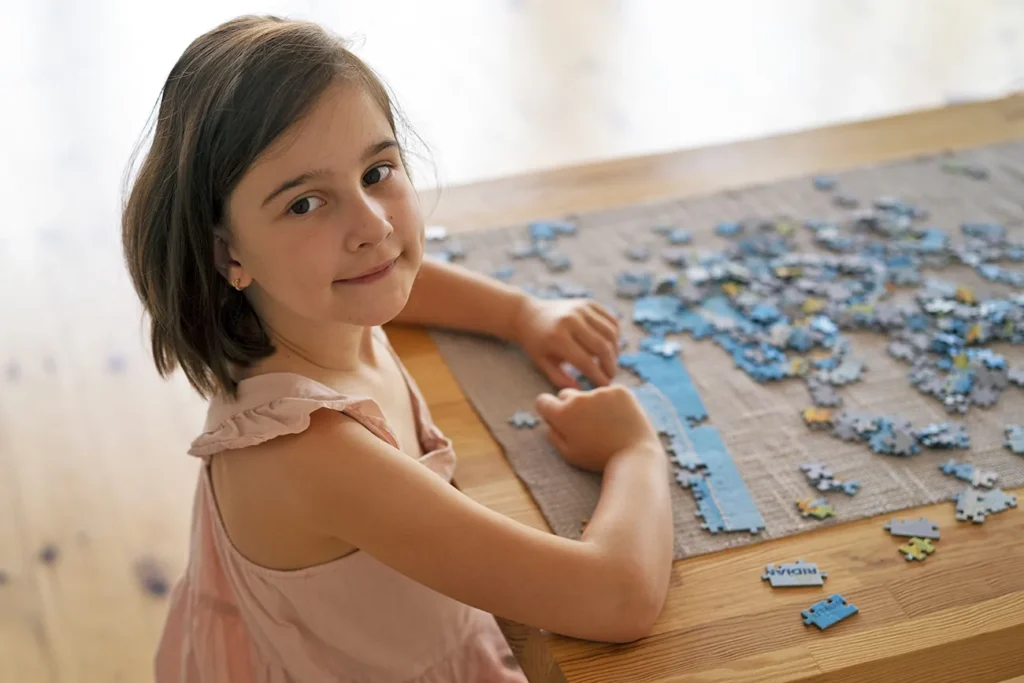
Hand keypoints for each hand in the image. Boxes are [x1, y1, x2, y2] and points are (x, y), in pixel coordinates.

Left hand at [512, 297, 620, 388]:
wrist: (527, 314)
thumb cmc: (535, 343)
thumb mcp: (542, 363)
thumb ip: (560, 378)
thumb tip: (581, 390)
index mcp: (557, 337)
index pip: (585, 361)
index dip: (598, 376)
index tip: (605, 386)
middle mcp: (571, 320)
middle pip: (601, 346)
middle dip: (610, 365)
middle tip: (611, 376)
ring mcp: (581, 308)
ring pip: (610, 332)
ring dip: (615, 350)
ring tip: (610, 362)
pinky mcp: (588, 302)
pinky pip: (610, 320)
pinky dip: (615, 334)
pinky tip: (610, 346)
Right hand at [534, 386, 661, 471]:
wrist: (634, 455)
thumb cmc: (599, 459)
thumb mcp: (569, 454)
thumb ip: (554, 435)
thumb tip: (549, 421)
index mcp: (563, 414)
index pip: (543, 401)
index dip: (548, 410)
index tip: (556, 417)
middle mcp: (579, 398)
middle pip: (566, 395)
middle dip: (571, 406)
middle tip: (586, 424)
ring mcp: (601, 391)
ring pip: (590, 394)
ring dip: (594, 405)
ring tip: (608, 425)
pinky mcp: (620, 390)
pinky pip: (610, 393)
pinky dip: (613, 403)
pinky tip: (620, 419)